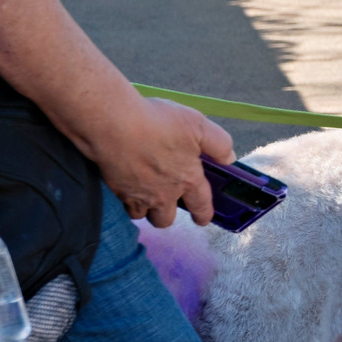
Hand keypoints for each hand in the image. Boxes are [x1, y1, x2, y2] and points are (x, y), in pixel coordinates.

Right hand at [91, 94, 234, 228]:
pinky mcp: (115, 189)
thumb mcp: (198, 125)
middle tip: (167, 206)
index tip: (203, 219)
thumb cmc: (157, 122)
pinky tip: (125, 186)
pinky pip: (122, 204)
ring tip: (145, 197)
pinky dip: (126, 200)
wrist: (112, 123)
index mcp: (188, 180)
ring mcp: (138, 195)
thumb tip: (229, 158)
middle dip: (168, 215)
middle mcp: (163, 194)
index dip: (204, 214)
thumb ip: (219, 143)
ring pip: (143, 215)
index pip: (201, 205)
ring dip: (146, 210)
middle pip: (167, 219)